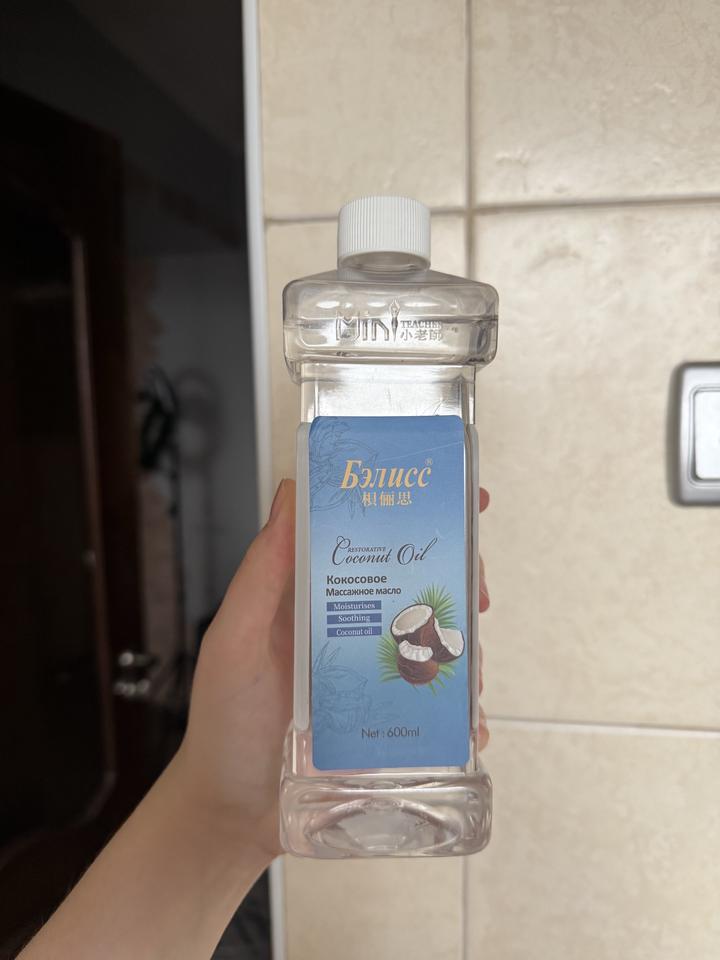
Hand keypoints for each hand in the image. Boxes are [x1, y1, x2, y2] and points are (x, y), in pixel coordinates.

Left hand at [174, 479, 490, 862]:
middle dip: (459, 580)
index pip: (369, 538)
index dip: (414, 514)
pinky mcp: (389, 725)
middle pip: (416, 586)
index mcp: (314, 598)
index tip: (461, 497)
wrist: (231, 815)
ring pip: (436, 644)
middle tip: (477, 594)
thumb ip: (259, 577)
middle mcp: (350, 629)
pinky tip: (470, 725)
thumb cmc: (223, 724)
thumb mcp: (234, 643)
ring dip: (467, 645)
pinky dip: (461, 712)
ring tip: (471, 666)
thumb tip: (291, 497)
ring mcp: (374, 677)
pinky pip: (437, 708)